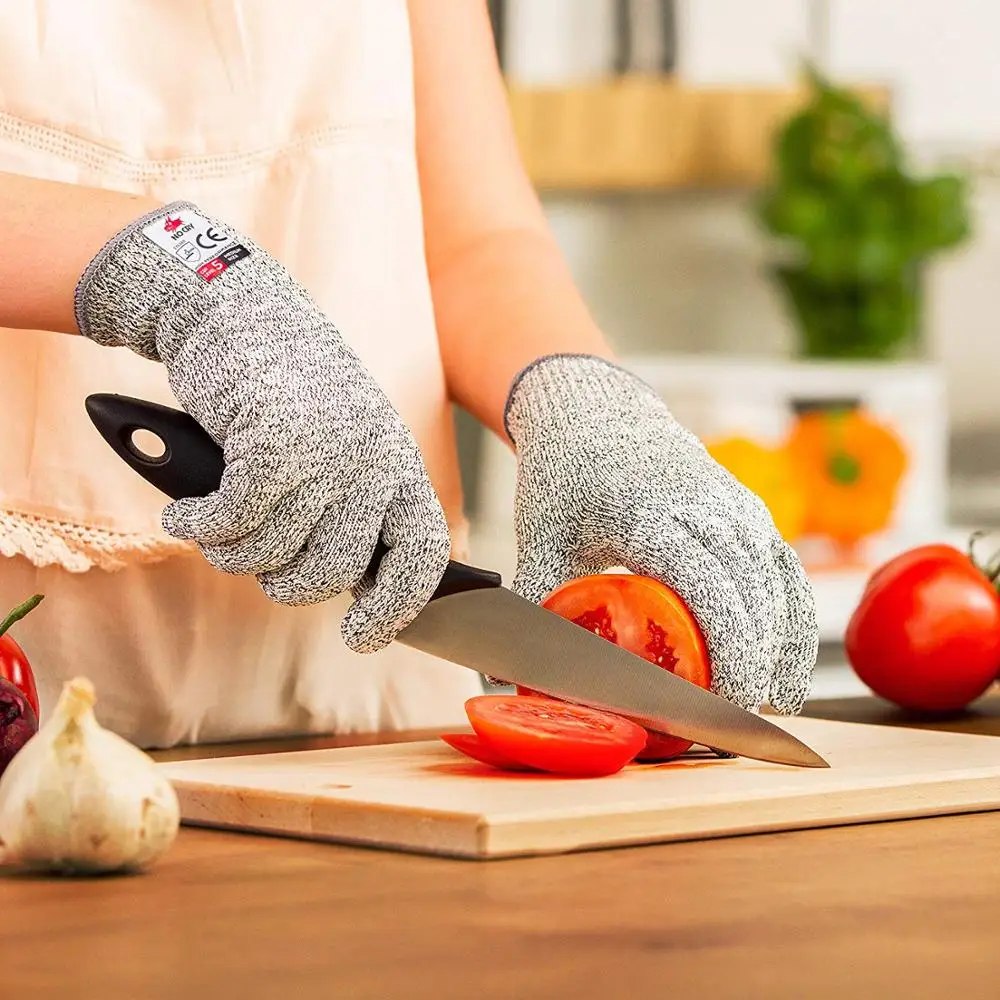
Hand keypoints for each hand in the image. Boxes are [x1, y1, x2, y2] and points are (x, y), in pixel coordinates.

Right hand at [74, 201, 450, 652]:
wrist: (235, 307)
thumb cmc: (284, 387)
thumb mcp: (341, 440)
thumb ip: (352, 505)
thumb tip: (351, 587)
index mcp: (397, 462)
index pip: (423, 554)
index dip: (397, 607)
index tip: (361, 638)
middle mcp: (371, 458)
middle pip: (333, 572)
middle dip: (287, 585)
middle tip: (259, 565)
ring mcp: (323, 451)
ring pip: (272, 555)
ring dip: (231, 552)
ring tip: (216, 525)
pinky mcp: (269, 442)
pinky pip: (230, 524)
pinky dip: (199, 527)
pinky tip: (186, 512)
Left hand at [504, 354, 818, 714]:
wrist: (593, 409)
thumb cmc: (563, 477)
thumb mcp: (540, 537)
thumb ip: (534, 605)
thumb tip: (505, 675)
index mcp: (652, 517)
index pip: (711, 592)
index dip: (730, 653)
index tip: (726, 702)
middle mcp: (706, 507)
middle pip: (752, 595)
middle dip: (754, 662)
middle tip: (735, 718)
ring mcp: (734, 503)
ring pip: (778, 582)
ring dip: (781, 643)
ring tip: (771, 700)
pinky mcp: (746, 506)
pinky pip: (783, 566)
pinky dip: (791, 615)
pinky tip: (785, 659)